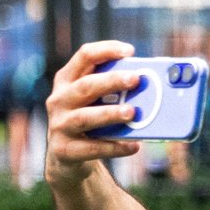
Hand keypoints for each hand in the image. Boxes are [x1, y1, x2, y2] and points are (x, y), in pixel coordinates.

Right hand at [43, 40, 145, 185]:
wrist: (67, 159)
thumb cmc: (89, 123)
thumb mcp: (93, 102)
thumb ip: (112, 92)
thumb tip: (151, 86)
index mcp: (67, 80)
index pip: (84, 56)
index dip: (106, 50)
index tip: (129, 51)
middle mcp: (59, 99)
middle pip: (86, 86)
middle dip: (111, 81)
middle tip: (136, 79)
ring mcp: (60, 125)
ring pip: (86, 117)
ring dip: (110, 113)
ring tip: (132, 112)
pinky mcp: (64, 150)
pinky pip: (92, 148)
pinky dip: (115, 147)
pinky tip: (134, 146)